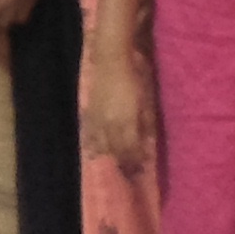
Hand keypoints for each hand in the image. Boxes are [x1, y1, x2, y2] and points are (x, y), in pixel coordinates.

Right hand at [83, 48, 157, 170]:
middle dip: (123, 164)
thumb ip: (144, 123)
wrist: (111, 57)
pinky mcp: (89, 112)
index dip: (136, 162)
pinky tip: (92, 152)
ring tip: (111, 167)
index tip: (140, 173)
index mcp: (127, 121)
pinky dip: (91, 145)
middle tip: (128, 176)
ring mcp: (97, 119)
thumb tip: (145, 142)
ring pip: (101, 145)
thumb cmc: (134, 75)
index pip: (132, 149)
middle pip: (116, 151)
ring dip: (107, 158)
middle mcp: (110, 124)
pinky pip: (89, 134)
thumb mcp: (145, 100)